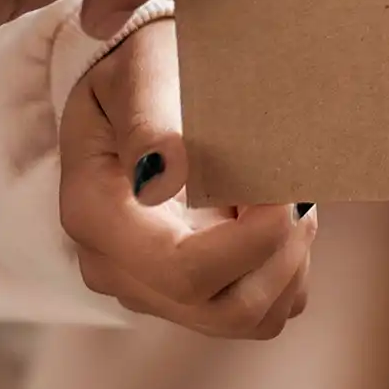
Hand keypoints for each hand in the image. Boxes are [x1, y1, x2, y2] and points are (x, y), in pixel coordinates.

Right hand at [59, 21, 315, 338]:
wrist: (133, 90)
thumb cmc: (144, 70)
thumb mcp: (142, 71)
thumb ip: (149, 121)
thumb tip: (161, 177)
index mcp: (94, 214)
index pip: (183, 270)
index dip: (253, 240)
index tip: (282, 188)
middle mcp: (117, 268)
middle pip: (225, 308)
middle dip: (281, 251)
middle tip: (294, 189)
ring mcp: (153, 290)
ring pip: (252, 318)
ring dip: (289, 260)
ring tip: (285, 195)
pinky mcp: (190, 296)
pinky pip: (262, 312)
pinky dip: (286, 270)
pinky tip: (276, 217)